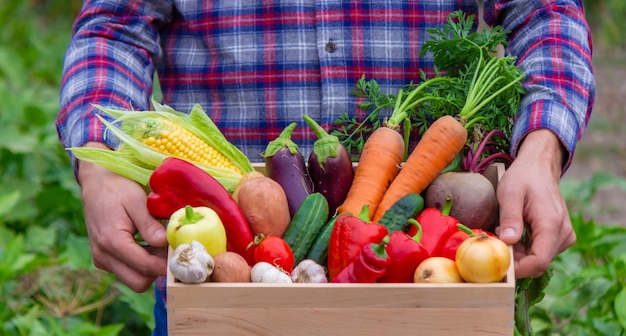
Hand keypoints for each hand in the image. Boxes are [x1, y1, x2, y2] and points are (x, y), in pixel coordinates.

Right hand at [77, 142, 167, 291]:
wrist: (96, 184)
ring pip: (134, 279)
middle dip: (158, 271)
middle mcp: (103, 256)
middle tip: (172, 251)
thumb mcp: (136, 201)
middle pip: (138, 282)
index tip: (182, 255)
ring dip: (151, 268)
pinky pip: (128, 271)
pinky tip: (151, 245)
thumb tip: (166, 243)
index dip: (166, 265)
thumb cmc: (118, 189)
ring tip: (162, 245)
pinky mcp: (104, 260)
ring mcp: (102, 260)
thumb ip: (149, 225)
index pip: (144, 266)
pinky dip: (142, 264)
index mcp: (111, 242)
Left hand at [496, 130, 575, 278]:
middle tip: (495, 246)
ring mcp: (564, 236)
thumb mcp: (510, 193)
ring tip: (504, 234)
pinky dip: (525, 249)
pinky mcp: (560, 236)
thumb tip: (507, 242)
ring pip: (539, 259)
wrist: (539, 167)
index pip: (539, 261)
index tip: (498, 266)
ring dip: (519, 254)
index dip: (518, 269)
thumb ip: (510, 218)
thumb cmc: (523, 178)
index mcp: (552, 224)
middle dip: (515, 261)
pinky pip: (541, 251)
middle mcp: (563, 233)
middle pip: (538, 263)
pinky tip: (514, 234)